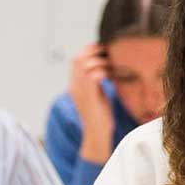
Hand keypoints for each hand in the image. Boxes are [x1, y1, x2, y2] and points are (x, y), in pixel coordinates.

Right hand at [67, 43, 114, 163]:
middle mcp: (74, 86)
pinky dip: (103, 71)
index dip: (87, 51)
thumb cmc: (100, 117)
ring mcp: (80, 92)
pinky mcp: (89, 97)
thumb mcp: (96, 95)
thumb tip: (105, 69)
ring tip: (110, 65)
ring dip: (99, 61)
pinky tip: (110, 75)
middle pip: (78, 59)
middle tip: (106, 52)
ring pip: (85, 65)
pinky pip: (93, 77)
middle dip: (92, 52)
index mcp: (74, 85)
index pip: (75, 60)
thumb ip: (96, 82)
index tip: (101, 48)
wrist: (96, 135)